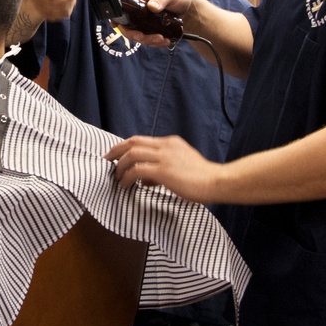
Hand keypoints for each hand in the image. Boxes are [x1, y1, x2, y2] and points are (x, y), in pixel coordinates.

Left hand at [104, 135, 218, 203]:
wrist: (219, 182)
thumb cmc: (203, 179)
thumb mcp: (181, 167)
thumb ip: (163, 168)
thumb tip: (145, 179)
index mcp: (170, 143)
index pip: (141, 140)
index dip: (125, 146)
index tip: (115, 155)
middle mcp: (166, 146)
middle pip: (132, 142)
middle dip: (116, 151)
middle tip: (106, 161)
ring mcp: (165, 157)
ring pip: (132, 154)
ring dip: (120, 166)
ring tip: (115, 177)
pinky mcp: (164, 170)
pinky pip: (137, 171)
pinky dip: (127, 177)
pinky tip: (125, 185)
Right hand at [120, 0, 196, 47]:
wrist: (189, 9)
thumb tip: (151, 6)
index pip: (122, 6)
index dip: (117, 16)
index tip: (116, 26)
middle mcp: (138, 10)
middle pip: (127, 25)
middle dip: (134, 34)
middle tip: (144, 38)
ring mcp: (143, 22)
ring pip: (137, 35)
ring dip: (147, 40)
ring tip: (162, 39)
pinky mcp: (150, 30)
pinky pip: (147, 40)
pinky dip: (155, 43)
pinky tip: (165, 41)